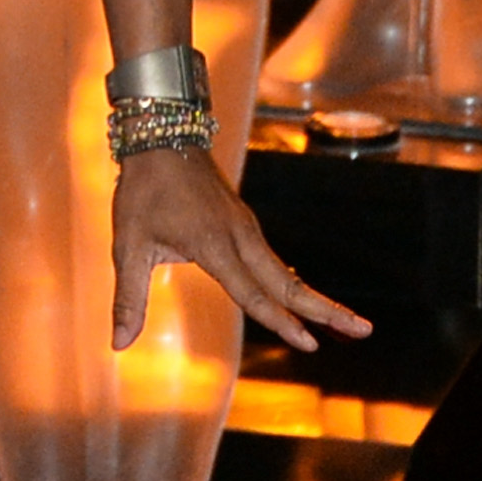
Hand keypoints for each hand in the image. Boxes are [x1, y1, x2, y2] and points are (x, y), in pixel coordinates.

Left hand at [112, 145, 370, 353]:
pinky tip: (302, 300)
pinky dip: (291, 283)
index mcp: (213, 244)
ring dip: (313, 298)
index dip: (280, 321)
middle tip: (364, 331)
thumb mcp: (128, 246)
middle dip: (325, 310)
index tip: (308, 343)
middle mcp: (240, 236)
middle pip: (288, 283)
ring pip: (284, 272)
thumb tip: (117, 344)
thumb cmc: (142, 191)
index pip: (253, 292)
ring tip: (344, 323)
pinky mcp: (245, 223)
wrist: (162, 136)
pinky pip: (272, 260)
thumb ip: (128, 298)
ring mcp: (246, 227)